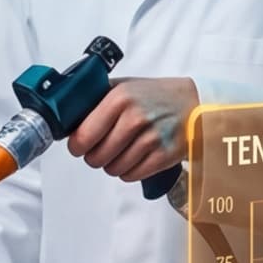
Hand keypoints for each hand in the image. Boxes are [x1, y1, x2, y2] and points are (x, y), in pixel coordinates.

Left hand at [65, 76, 198, 183]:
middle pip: (96, 157)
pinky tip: (134, 158)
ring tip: (120, 152)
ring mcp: (151, 139)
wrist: (195, 103)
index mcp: (119, 99)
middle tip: (101, 149)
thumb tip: (67, 119)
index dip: (77, 146)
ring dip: (112, 164)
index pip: (83, 136)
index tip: (79, 145)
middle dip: (94, 156)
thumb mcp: (124, 86)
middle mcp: (134, 118)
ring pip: (113, 169)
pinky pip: (131, 176)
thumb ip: (96, 100)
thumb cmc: (155, 95)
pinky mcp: (164, 156)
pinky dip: (128, 171)